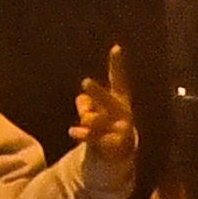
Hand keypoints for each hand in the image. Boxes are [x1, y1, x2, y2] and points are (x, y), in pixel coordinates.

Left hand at [71, 45, 136, 169]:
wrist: (118, 150)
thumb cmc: (104, 122)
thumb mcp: (95, 109)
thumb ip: (86, 103)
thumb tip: (84, 109)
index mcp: (120, 97)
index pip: (118, 78)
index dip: (117, 63)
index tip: (116, 48)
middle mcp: (123, 111)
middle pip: (107, 99)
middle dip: (97, 91)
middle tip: (85, 82)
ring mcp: (122, 128)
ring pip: (96, 119)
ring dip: (86, 119)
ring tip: (84, 120)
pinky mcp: (117, 143)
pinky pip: (94, 136)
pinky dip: (83, 134)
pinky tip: (74, 131)